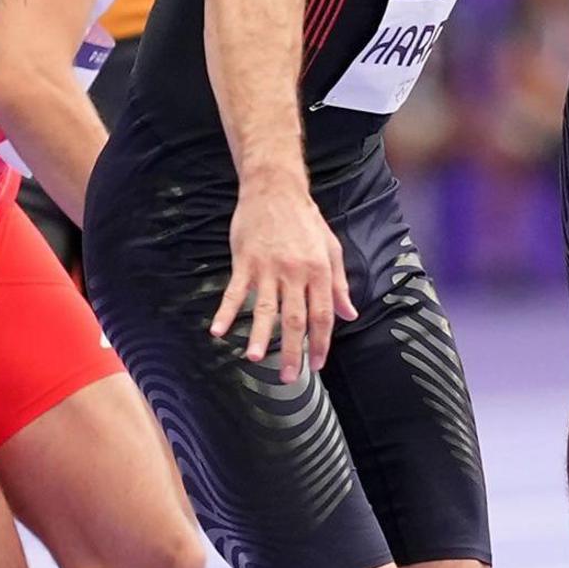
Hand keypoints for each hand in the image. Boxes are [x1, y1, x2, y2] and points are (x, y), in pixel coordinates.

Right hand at [211, 180, 354, 384]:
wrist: (275, 189)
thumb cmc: (306, 221)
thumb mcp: (331, 249)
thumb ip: (339, 285)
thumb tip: (350, 314)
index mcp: (319, 271)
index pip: (323, 315)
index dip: (321, 343)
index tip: (316, 365)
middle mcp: (295, 273)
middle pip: (295, 319)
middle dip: (293, 351)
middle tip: (289, 378)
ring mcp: (268, 267)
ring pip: (265, 308)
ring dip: (260, 335)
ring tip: (255, 359)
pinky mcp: (245, 261)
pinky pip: (235, 291)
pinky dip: (226, 311)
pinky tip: (218, 331)